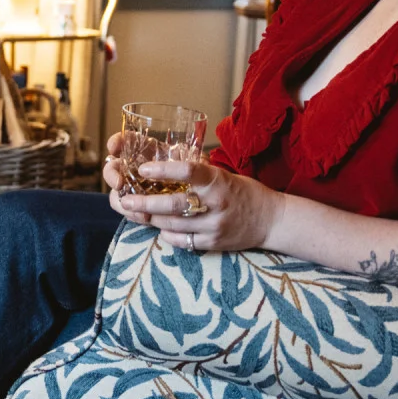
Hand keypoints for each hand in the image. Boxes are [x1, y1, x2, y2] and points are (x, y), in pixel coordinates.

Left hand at [108, 154, 280, 253]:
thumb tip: (171, 154)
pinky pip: (183, 242)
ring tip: (135, 213)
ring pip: (174, 225)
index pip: (189, 171)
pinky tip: (160, 228)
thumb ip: (199, 170)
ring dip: (152, 219)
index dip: (164, 170)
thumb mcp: (224, 175)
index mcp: (218, 181)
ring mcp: (214, 226)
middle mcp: (216, 204)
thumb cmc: (243, 192)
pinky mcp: (214, 244)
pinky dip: (168, 235)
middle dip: (146, 203)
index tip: (144, 169)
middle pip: (174, 205)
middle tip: (125, 200)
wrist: (271, 220)